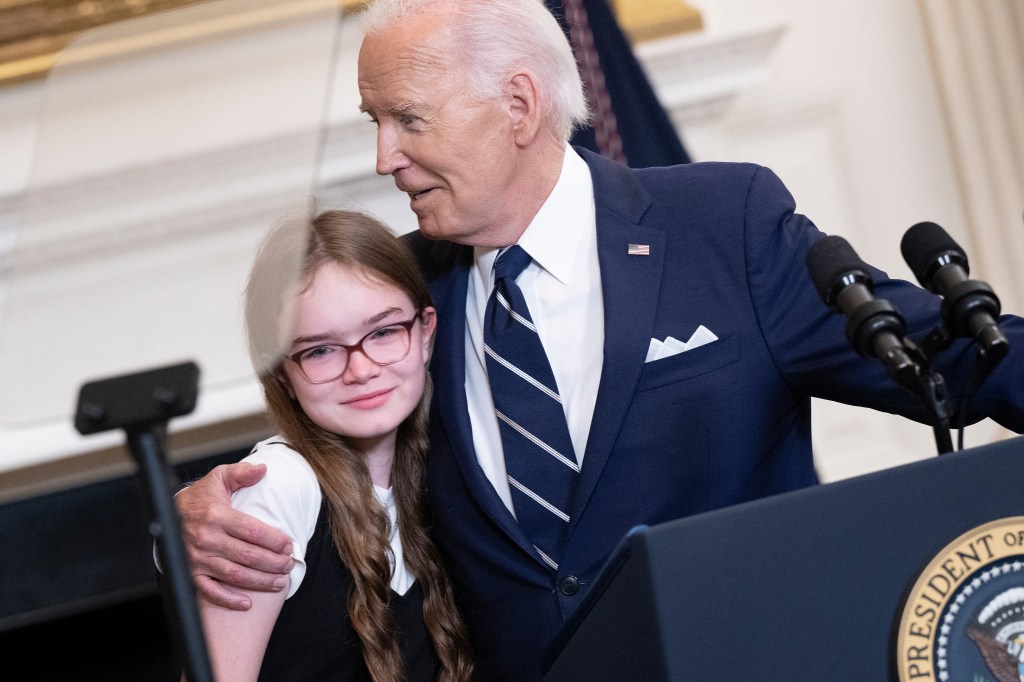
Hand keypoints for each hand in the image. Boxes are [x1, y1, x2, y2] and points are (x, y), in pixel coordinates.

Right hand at [177, 462, 294, 609]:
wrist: (167, 514)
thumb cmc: (200, 497)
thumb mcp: (219, 478)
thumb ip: (242, 473)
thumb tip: (263, 470)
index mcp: (217, 515)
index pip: (252, 531)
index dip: (274, 540)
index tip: (289, 545)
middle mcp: (207, 539)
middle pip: (248, 556)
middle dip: (274, 563)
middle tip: (289, 565)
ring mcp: (198, 559)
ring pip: (235, 575)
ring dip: (261, 581)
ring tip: (280, 582)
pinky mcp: (191, 573)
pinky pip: (211, 591)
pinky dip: (229, 600)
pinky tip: (247, 603)